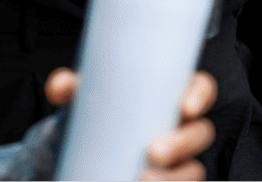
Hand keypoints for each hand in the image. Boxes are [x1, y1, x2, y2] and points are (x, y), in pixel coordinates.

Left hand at [44, 68, 216, 180]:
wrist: (79, 152)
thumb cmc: (94, 117)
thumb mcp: (84, 99)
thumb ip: (71, 88)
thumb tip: (60, 88)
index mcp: (169, 96)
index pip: (200, 88)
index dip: (200, 95)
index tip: (185, 107)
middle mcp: (180, 127)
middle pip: (200, 133)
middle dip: (182, 144)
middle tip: (153, 152)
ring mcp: (178, 160)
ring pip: (193, 169)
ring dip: (174, 178)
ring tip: (144, 180)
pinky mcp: (168, 180)